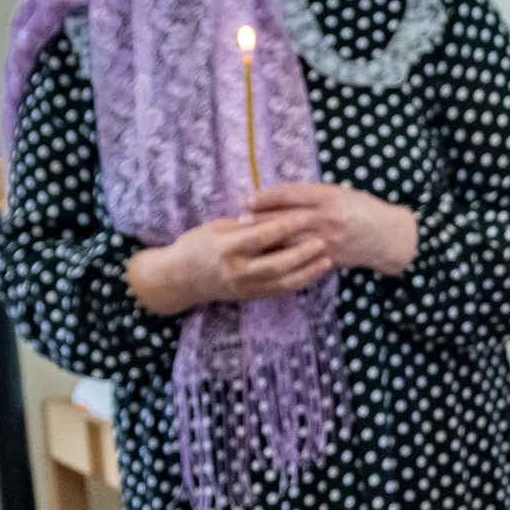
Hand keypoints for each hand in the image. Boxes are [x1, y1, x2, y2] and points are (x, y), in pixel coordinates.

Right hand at [125, 182, 410, 312]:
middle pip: (277, 263)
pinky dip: (299, 282)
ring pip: (282, 281)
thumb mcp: (216, 227)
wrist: (181, 279)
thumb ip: (244, 224)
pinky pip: (279, 290)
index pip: (261, 236)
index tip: (304, 215)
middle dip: (302, 253)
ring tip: (327, 258)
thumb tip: (270, 213)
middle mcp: (237, 271)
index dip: (284, 226)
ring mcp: (245, 287)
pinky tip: (314, 272)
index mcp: (226, 248)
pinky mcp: (251, 296)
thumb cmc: (197, 245)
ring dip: (307, 271)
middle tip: (324, 239)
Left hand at [244, 178, 416, 279]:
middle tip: (240, 220)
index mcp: (328, 197)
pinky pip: (301, 258)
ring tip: (247, 240)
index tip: (247, 199)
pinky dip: (282, 256)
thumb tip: (275, 198)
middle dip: (259, 219)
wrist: (387, 236)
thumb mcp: (338, 192)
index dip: (266, 197)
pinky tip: (267, 256)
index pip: (289, 194)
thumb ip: (310, 195)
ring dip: (267, 241)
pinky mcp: (329, 258)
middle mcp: (326, 218)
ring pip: (289, 241)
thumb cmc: (361, 209)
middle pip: (285, 218)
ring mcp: (327, 240)